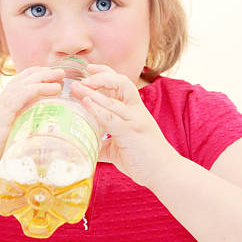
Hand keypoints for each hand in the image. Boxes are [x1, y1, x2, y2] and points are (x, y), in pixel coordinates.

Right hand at [0, 66, 65, 189]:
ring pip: (23, 84)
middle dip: (42, 73)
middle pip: (21, 80)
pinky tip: (52, 88)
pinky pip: (20, 96)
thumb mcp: (4, 147)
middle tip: (61, 72)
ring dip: (44, 78)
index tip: (52, 78)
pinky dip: (38, 89)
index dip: (35, 78)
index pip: (17, 85)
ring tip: (61, 76)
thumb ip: (18, 142)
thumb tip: (40, 150)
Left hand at [69, 64, 174, 187]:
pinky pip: (111, 118)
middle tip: (80, 78)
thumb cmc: (145, 160)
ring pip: (112, 100)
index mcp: (135, 110)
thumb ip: (105, 143)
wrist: (166, 173)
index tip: (89, 69)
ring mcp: (134, 120)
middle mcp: (136, 110)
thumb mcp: (122, 146)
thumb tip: (86, 146)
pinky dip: (97, 110)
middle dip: (99, 77)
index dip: (105, 72)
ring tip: (76, 88)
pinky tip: (85, 105)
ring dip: (91, 92)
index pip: (121, 82)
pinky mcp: (131, 132)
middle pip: (120, 82)